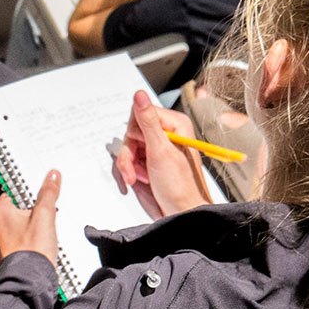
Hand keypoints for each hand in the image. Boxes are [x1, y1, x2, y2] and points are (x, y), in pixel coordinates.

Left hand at [0, 173, 60, 265]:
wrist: (29, 280)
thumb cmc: (31, 251)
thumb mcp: (45, 215)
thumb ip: (48, 193)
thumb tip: (52, 176)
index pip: (13, 192)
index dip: (29, 194)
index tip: (39, 197)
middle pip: (17, 208)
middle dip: (33, 211)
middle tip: (43, 217)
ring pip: (19, 224)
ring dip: (32, 225)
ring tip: (41, 233)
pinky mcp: (5, 251)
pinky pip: (18, 238)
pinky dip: (29, 238)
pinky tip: (38, 243)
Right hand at [114, 89, 212, 218]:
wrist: (180, 213)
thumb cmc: (179, 186)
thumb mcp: (160, 151)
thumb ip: (147, 121)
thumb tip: (139, 95)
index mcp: (175, 124)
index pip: (140, 113)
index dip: (135, 133)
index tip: (141, 148)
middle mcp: (166, 133)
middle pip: (132, 131)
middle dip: (130, 153)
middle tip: (137, 169)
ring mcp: (157, 148)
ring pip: (128, 147)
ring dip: (128, 165)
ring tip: (139, 178)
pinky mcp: (149, 161)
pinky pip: (129, 159)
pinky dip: (129, 171)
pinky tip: (139, 179)